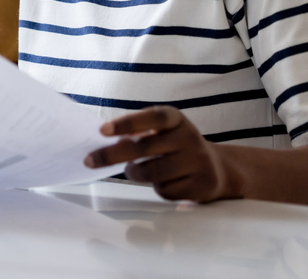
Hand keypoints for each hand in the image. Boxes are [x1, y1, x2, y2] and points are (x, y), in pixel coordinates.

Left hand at [84, 106, 235, 202]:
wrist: (217, 168)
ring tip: (134, 170)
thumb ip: (139, 134)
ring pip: (152, 173)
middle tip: (90, 160)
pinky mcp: (202, 184)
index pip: (152, 117)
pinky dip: (158, 188)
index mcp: (176, 119)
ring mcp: (198, 161)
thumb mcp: (162, 132)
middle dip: (112, 155)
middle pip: (144, 148)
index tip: (103, 131)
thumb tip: (106, 144)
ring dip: (135, 174)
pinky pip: (165, 190)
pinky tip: (167, 181)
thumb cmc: (176, 147)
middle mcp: (189, 137)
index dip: (128, 123)